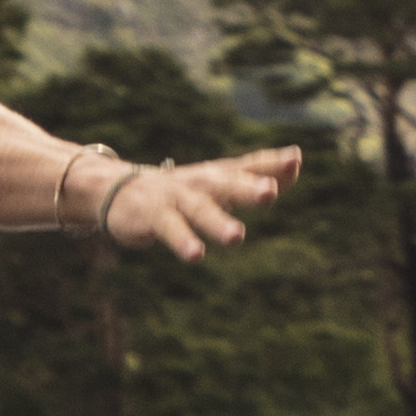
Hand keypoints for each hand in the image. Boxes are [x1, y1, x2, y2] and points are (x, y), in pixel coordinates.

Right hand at [94, 143, 307, 262]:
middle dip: (246, 187)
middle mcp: (199, 182)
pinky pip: (169, 228)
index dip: (270, 165)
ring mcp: (175, 197)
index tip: (294, 161)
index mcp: (217, 174)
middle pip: (224, 182)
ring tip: (237, 237)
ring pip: (198, 207)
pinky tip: (196, 255)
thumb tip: (297, 160)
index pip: (247, 166)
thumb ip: (256, 172)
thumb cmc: (181, 189)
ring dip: (216, 222)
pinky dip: (182, 240)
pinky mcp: (153, 215)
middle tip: (270, 193)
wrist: (118, 189)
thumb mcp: (218, 181)